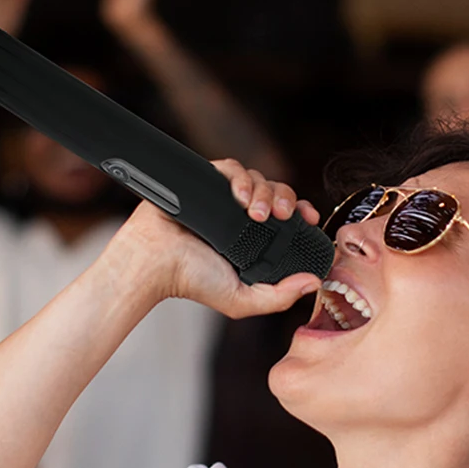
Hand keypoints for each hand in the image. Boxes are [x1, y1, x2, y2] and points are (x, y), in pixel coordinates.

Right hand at [109, 159, 321, 318]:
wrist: (154, 263)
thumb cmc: (190, 281)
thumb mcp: (242, 299)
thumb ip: (279, 297)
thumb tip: (315, 283)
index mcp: (252, 238)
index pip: (286, 216)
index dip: (301, 212)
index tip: (309, 219)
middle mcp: (239, 215)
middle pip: (276, 193)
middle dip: (284, 200)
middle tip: (281, 217)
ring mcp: (222, 197)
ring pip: (257, 178)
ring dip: (263, 190)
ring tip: (254, 211)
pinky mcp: (204, 181)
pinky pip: (230, 168)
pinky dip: (240, 177)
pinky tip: (239, 196)